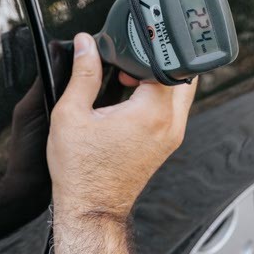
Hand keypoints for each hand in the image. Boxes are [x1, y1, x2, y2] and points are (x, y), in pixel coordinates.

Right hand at [47, 32, 195, 223]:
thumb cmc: (82, 172)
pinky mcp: (167, 144)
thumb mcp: (71, 114)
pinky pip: (172, 109)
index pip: (167, 62)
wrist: (91, 208)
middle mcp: (170, 124)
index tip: (124, 47)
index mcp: (151, 113)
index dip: (145, 49)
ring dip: (158, 78)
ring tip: (126, 79)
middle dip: (156, 61)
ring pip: (179, 92)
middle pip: (182, 75)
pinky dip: (158, 96)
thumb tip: (85, 45)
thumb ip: (82, 73)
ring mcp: (172, 136)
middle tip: (127, 63)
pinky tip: (130, 99)